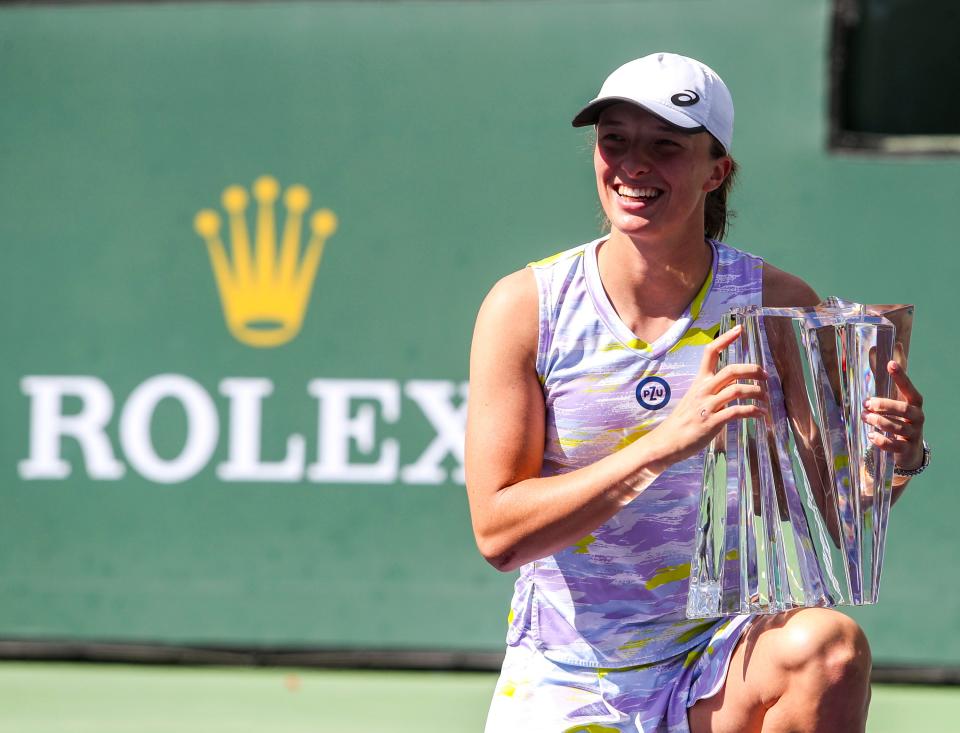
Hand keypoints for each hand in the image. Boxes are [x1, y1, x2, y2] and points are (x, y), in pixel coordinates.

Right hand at [647, 325, 768, 469]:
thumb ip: (712, 391)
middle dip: (753, 370)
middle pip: (732, 370)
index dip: (726, 338)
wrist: (667, 441)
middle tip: (766, 376)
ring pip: (738, 390)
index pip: (711, 352)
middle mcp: (704, 389)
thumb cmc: (683, 421)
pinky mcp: (712, 421)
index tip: (740, 328)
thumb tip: (732, 387)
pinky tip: (761, 414)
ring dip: (757, 393)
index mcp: (699, 381)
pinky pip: (737, 411)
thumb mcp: (694, 399)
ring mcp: (708, 405)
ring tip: (766, 398)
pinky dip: (753, 411)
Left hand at [862, 361, 924, 470]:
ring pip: (897, 427)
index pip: (909, 390)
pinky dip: (881, 440)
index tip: (890, 364)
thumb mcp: (894, 409)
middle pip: (904, 410)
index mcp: (914, 405)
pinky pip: (894, 445)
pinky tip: (870, 435)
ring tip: (864, 416)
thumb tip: (869, 368)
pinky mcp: (907, 449)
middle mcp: (917, 418)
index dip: (901, 377)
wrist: (908, 451)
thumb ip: (884, 394)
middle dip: (884, 405)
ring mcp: (914, 434)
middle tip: (866, 403)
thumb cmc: (898, 423)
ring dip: (878, 421)